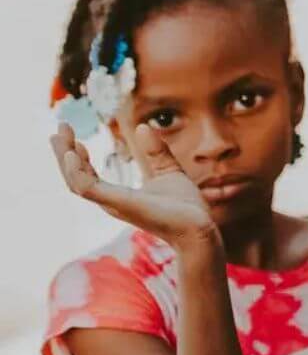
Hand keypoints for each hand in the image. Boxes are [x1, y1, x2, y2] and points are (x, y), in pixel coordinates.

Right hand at [52, 123, 215, 245]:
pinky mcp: (121, 204)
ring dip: (65, 158)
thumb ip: (155, 151)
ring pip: (75, 182)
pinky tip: (73, 153)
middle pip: (74, 178)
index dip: (77, 156)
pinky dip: (77, 171)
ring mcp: (114, 204)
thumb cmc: (185, 207)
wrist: (200, 228)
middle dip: (64, 153)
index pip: (86, 176)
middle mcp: (110, 202)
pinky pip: (89, 188)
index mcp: (117, 196)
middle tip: (59, 128)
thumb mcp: (168, 171)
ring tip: (60, 137)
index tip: (73, 135)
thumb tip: (143, 127)